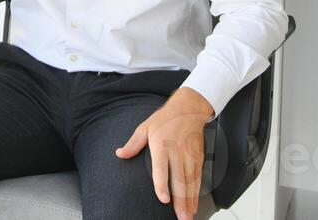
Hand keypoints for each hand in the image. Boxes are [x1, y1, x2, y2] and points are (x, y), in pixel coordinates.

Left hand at [115, 87, 212, 219]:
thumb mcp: (145, 127)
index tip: (164, 199)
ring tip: (187, 216)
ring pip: (190, 182)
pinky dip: (196, 194)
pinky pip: (198, 178)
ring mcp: (189, 155)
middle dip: (180, 201)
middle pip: (179, 179)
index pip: (161, 167)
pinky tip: (194, 205)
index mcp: (161, 144)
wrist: (188, 108)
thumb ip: (133, 143)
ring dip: (189, 201)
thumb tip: (119, 154)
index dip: (163, 184)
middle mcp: (177, 152)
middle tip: (180, 218)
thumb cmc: (165, 119)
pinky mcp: (198, 158)